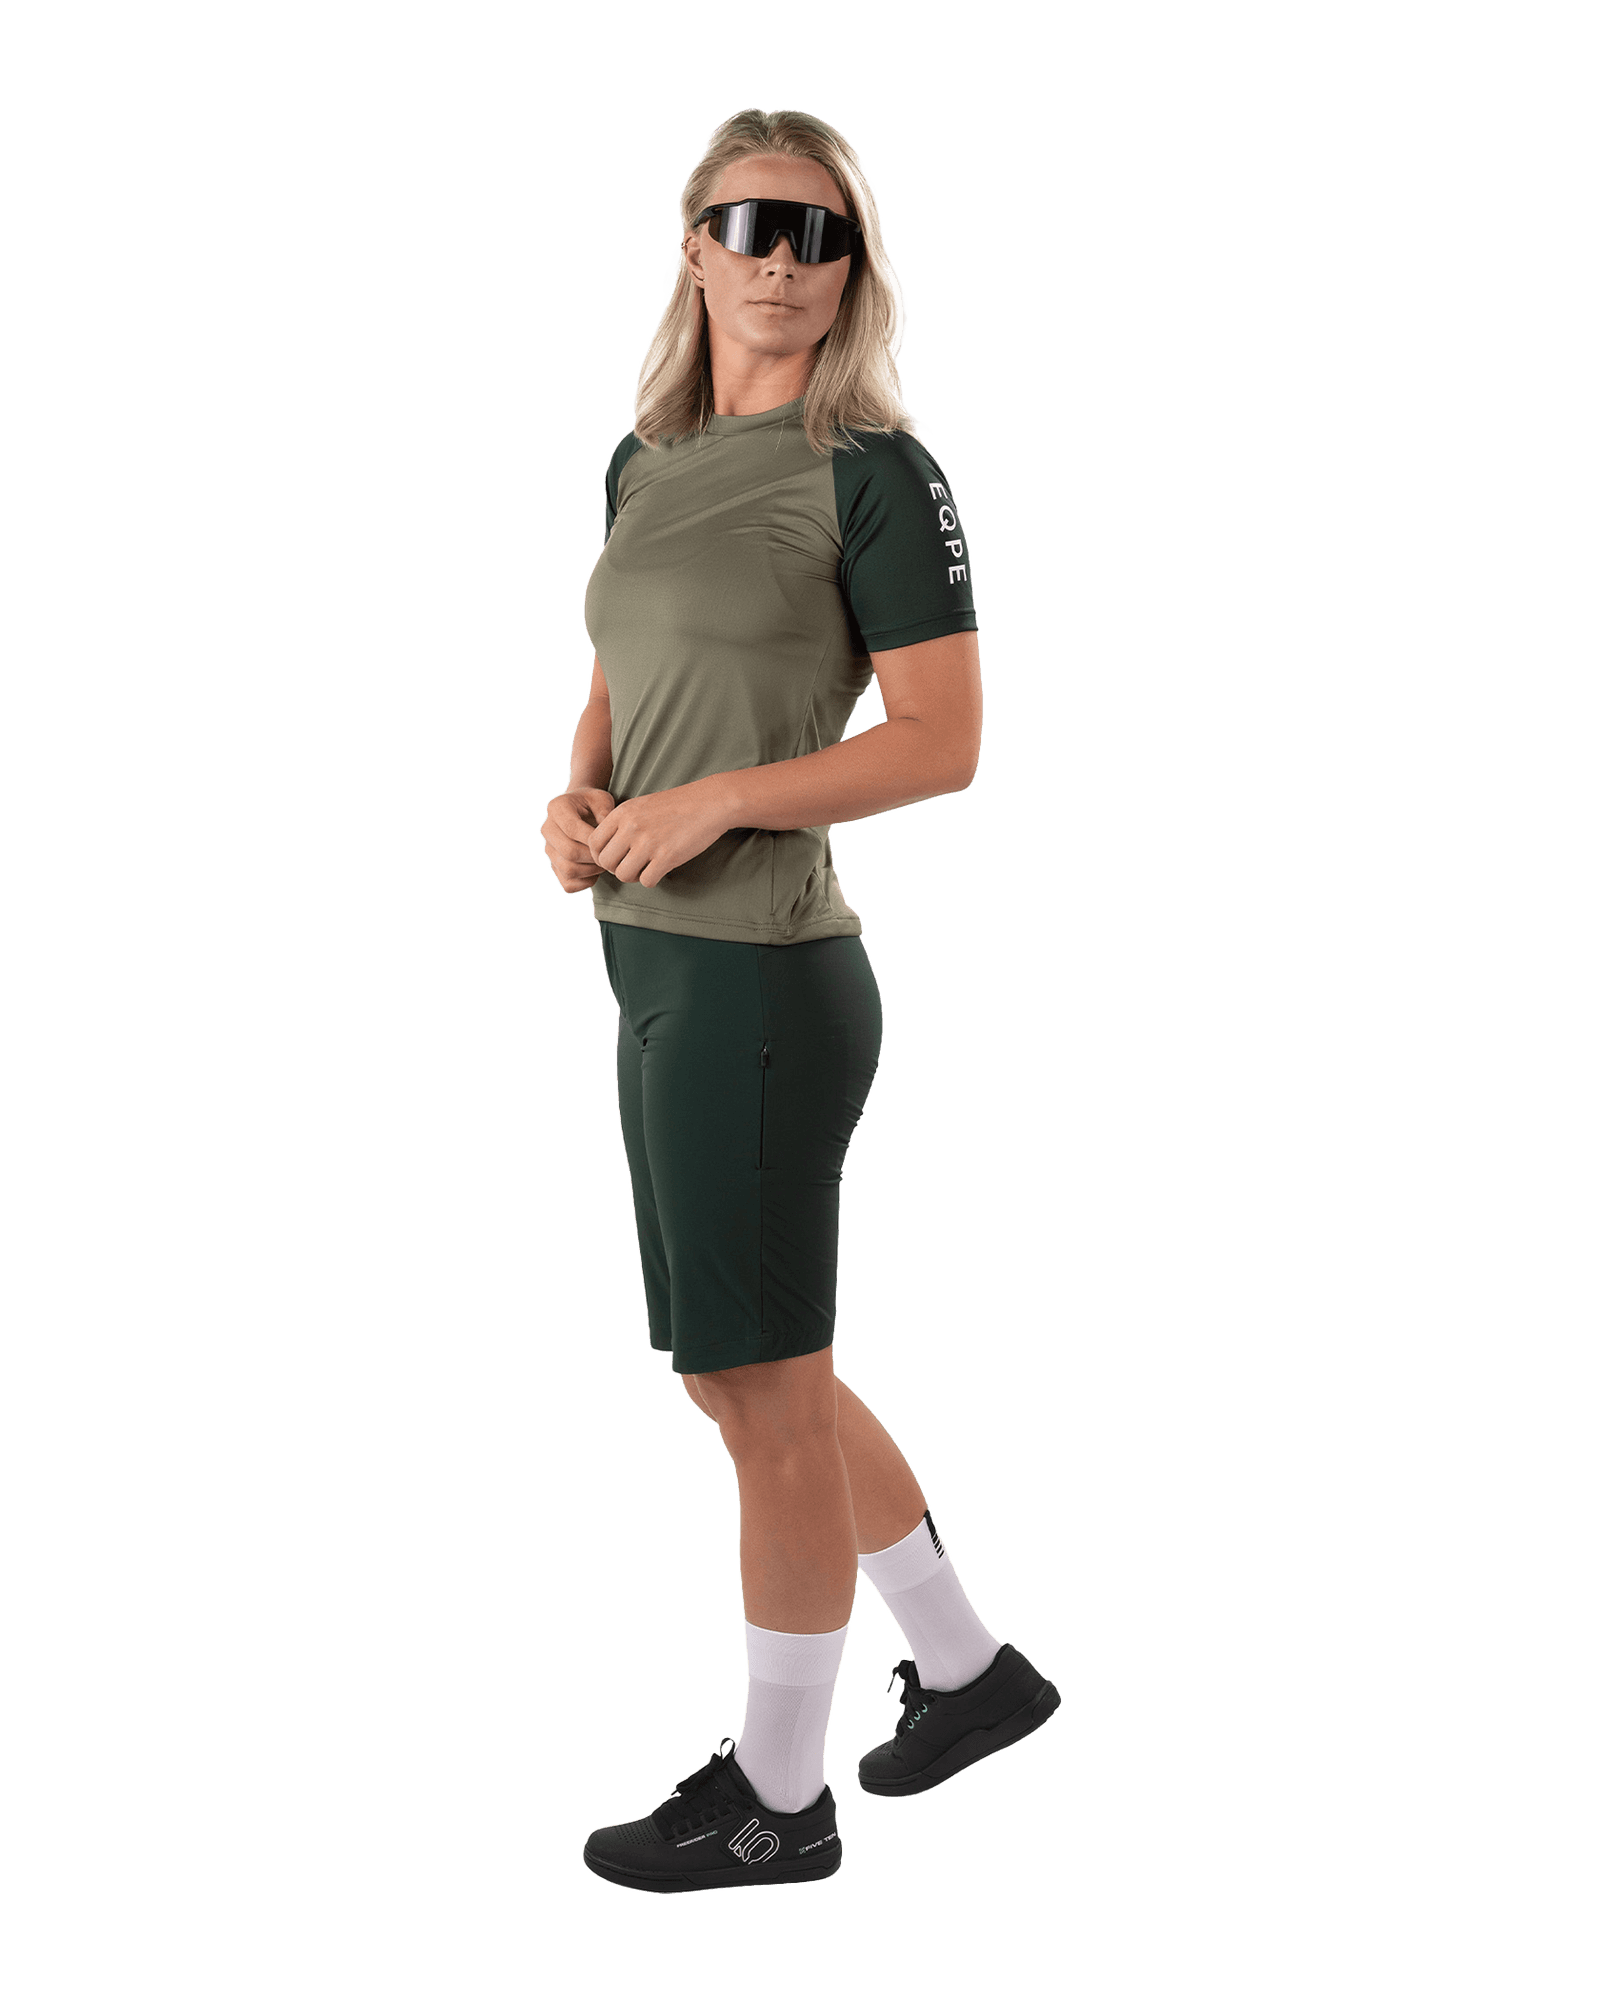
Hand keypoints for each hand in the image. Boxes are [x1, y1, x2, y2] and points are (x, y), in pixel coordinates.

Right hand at [541, 786, 614, 892]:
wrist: (580, 810)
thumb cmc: (594, 805)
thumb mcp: (602, 800)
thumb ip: (606, 813)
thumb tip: (608, 835)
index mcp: (557, 808)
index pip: (572, 829)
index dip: (593, 840)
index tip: (611, 842)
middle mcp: (547, 829)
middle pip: (569, 852)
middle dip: (594, 857)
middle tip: (610, 855)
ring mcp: (548, 850)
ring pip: (568, 870)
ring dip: (592, 870)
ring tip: (604, 863)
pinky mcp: (553, 866)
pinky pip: (567, 884)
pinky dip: (585, 883)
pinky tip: (595, 872)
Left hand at [587, 778, 734, 888]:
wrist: (709, 802)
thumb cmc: (676, 805)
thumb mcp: (641, 805)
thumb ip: (621, 824)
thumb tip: (606, 850)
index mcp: (622, 813)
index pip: (593, 843)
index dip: (600, 855)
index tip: (615, 857)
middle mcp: (631, 827)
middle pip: (605, 862)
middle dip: (616, 868)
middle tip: (631, 865)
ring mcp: (648, 843)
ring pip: (623, 875)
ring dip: (633, 876)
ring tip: (645, 868)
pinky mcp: (667, 857)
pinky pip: (646, 881)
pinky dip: (652, 879)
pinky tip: (660, 869)